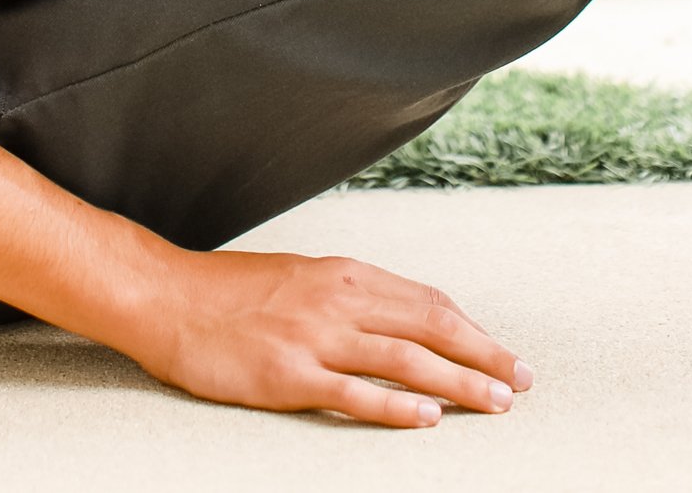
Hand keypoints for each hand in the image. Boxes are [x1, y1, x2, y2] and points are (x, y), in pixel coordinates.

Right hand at [128, 246, 532, 427]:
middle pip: (429, 327)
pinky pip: (354, 393)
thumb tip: (402, 321)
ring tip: (495, 403)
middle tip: (523, 381)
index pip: (427, 301)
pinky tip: (427, 417)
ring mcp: (314, 337)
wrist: (168, 298)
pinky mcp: (289, 374)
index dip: (472, 329)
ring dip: (458, 382)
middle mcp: (337, 299)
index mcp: (343, 273)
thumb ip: (350, 297)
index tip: (504, 354)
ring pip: (405, 360)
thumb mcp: (301, 277)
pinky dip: (395, 406)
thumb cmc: (232, 292)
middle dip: (483, 355)